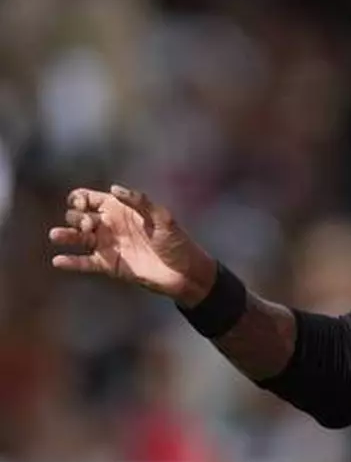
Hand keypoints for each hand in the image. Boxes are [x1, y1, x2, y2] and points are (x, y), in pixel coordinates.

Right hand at [49, 185, 216, 305]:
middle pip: (79, 216)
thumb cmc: (177, 241)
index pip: (90, 198)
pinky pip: (84, 263)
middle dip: (77, 217)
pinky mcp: (108, 265)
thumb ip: (140, 202)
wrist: (184, 272)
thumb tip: (114, 189)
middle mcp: (110, 226)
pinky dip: (71, 262)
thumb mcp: (163, 218)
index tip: (83, 203)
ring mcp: (108, 246)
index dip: (80, 198)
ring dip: (66, 235)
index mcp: (121, 209)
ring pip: (78, 238)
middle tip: (89, 225)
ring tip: (56, 235)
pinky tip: (58, 261)